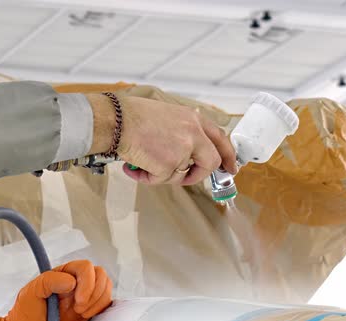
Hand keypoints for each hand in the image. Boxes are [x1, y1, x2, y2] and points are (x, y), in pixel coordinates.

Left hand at [0, 260, 111, 320]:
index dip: (87, 282)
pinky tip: (87, 315)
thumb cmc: (27, 314)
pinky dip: (101, 307)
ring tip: (82, 313)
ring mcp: (86, 294)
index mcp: (64, 273)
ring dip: (97, 301)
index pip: (85, 266)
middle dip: (94, 293)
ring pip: (106, 286)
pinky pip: (107, 301)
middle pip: (100, 274)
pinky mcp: (92, 307)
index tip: (79, 300)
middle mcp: (77, 281)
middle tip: (79, 309)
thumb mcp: (30, 293)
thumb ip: (48, 280)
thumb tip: (72, 281)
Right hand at [117, 96, 236, 184]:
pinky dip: (147, 177)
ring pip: (181, 175)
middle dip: (198, 175)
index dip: (227, 155)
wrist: (116, 120)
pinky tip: (135, 166)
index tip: (230, 167)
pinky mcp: (169, 164)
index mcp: (193, 119)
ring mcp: (183, 149)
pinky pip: (162, 180)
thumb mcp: (168, 115)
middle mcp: (193, 133)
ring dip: (162, 174)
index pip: (220, 138)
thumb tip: (188, 153)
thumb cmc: (133, 116)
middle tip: (187, 178)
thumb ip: (184, 131)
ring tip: (144, 162)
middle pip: (210, 162)